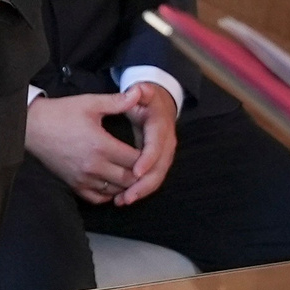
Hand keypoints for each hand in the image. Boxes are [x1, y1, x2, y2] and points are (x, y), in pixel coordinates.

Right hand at [25, 93, 141, 202]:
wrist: (32, 126)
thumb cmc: (61, 113)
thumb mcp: (90, 103)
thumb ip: (117, 102)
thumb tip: (139, 93)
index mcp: (101, 145)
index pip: (136, 160)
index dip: (148, 157)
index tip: (151, 151)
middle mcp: (94, 166)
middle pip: (129, 179)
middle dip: (141, 174)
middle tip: (146, 166)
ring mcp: (83, 178)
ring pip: (116, 192)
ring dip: (127, 185)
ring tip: (132, 174)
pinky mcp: (74, 184)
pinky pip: (98, 198)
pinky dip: (109, 194)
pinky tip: (113, 184)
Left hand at [115, 82, 178, 205]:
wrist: (159, 105)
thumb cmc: (146, 99)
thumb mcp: (143, 92)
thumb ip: (140, 91)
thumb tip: (139, 88)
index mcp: (161, 127)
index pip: (156, 146)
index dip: (148, 160)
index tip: (135, 172)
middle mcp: (167, 144)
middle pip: (159, 169)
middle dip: (144, 184)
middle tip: (127, 196)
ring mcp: (164, 155)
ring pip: (156, 177)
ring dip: (141, 191)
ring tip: (123, 201)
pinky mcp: (158, 163)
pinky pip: (152, 179)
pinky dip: (141, 190)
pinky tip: (124, 198)